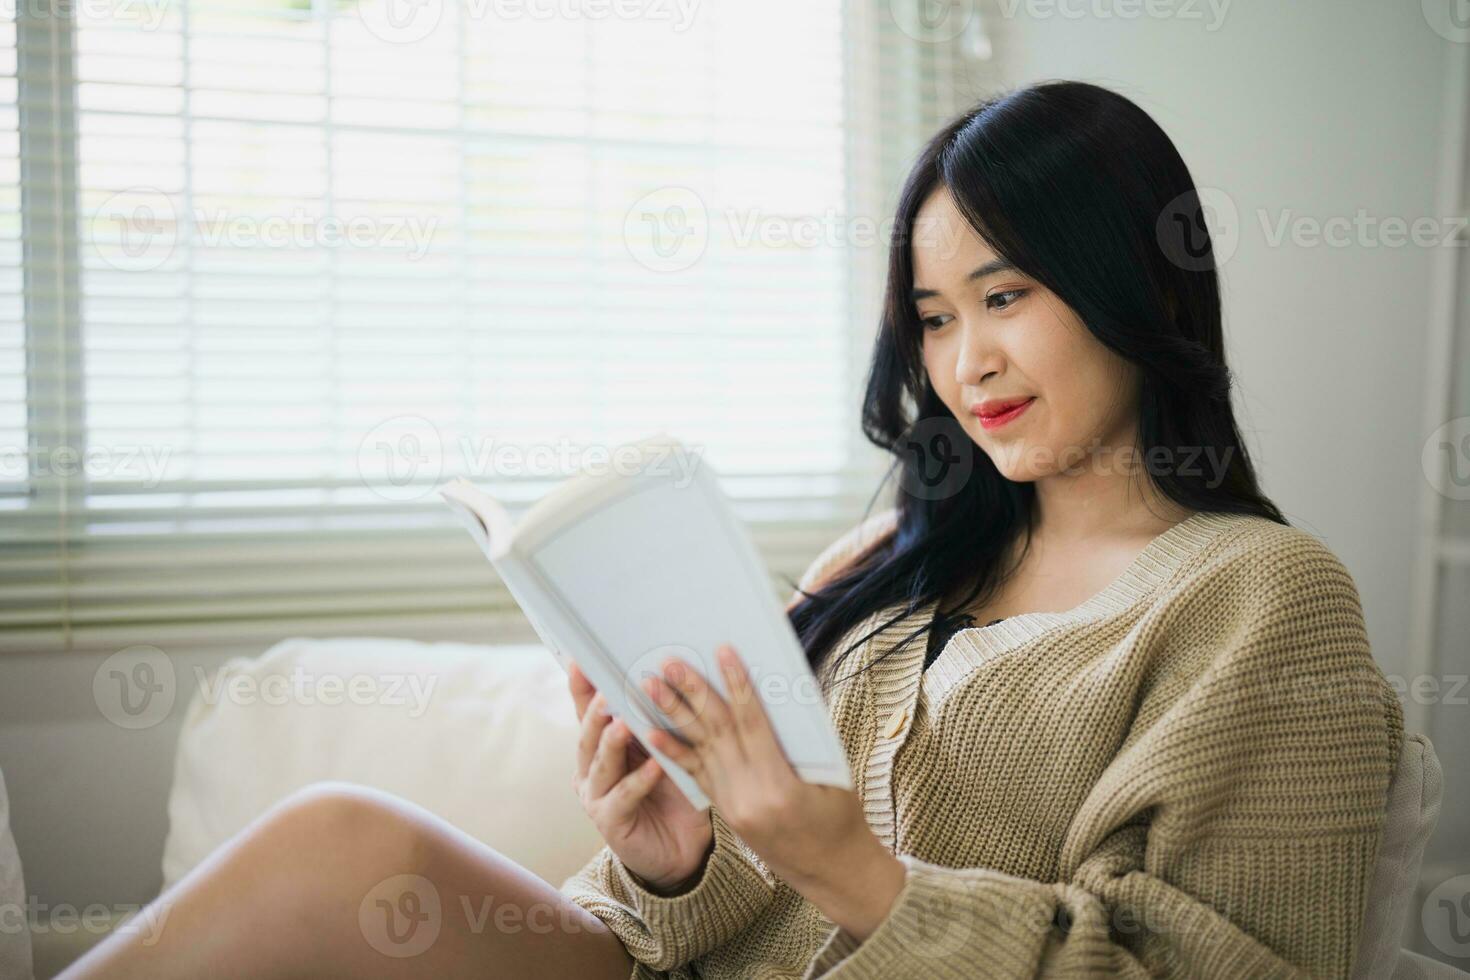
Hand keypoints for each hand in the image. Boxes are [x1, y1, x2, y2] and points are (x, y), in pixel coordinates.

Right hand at [568, 661, 714, 893]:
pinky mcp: (611, 822)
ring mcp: (597, 796)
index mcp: (602, 746)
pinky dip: (639, 780)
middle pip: (588, 735)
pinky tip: (654, 766)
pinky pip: (624, 796)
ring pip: (601, 764)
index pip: (589, 712)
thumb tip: (664, 677)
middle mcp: (592, 769)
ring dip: (611, 742)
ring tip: (622, 723)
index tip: (581, 662)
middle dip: (595, 712)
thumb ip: (657, 723)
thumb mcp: (665, 750)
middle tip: (606, 691)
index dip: (582, 688)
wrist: (682, 847)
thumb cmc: (673, 791)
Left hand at [640, 645, 906, 939]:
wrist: (832, 871)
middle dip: (692, 693)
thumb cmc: (841, 818)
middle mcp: (748, 797)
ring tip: (651, 686)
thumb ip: (799, 739)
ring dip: (673, 715)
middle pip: (717, 733)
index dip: (737, 685)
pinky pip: (696, 775)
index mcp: (780, 787)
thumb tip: (774, 692)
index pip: (752, 724)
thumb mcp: (832, 775)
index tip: (722, 652)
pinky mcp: (725, 812)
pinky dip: (673, 750)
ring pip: (699, 750)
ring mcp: (732, 807)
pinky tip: (652, 730)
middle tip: (670, 662)